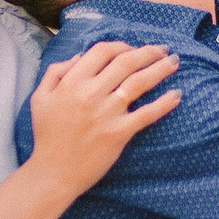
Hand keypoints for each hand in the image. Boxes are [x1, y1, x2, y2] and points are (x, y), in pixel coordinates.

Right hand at [25, 41, 180, 191]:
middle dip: (148, 52)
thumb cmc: (47, 136)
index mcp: (71, 83)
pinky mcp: (119, 133)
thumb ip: (56, 72)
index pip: (102, 52)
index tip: (132, 49)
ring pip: (139, 83)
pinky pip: (147, 114)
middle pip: (126, 62)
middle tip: (163, 49)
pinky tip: (177, 95)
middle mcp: (90, 94)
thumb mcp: (40, 98)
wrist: (54, 173)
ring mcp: (106, 113)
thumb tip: (80, 56)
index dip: (121, 45)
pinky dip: (164, 103)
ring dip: (160, 69)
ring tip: (174, 62)